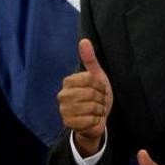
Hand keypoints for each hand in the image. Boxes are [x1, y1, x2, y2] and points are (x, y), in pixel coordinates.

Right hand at [57, 39, 112, 154]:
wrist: (95, 119)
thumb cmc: (96, 95)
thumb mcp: (96, 76)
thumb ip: (90, 59)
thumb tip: (84, 40)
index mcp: (68, 81)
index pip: (91, 79)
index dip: (101, 86)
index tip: (99, 89)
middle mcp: (63, 95)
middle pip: (92, 94)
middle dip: (101, 99)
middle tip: (98, 101)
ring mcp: (64, 110)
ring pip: (92, 108)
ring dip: (99, 110)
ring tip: (95, 110)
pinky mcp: (68, 123)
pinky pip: (89, 120)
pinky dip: (95, 121)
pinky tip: (92, 120)